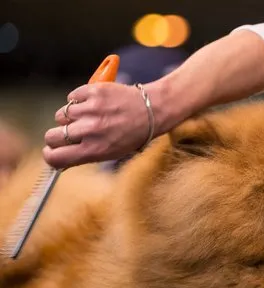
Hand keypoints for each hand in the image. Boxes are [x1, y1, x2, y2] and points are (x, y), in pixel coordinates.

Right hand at [43, 83, 158, 168]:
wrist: (153, 110)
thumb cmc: (133, 134)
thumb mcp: (112, 152)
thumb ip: (86, 155)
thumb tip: (61, 159)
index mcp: (95, 150)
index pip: (55, 157)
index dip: (51, 154)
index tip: (53, 151)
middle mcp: (90, 131)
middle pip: (52, 136)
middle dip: (57, 136)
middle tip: (69, 133)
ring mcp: (90, 110)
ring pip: (61, 115)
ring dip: (71, 117)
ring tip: (90, 116)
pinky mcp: (92, 91)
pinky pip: (71, 97)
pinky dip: (78, 100)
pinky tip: (93, 104)